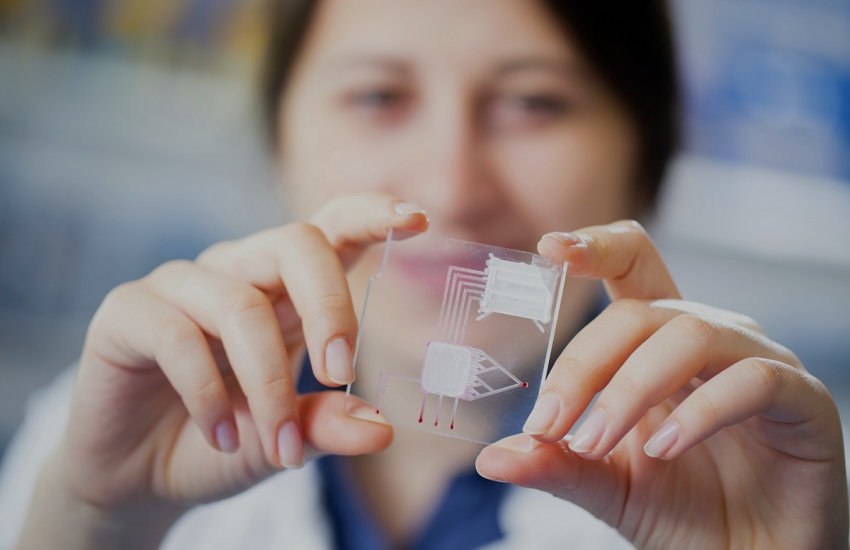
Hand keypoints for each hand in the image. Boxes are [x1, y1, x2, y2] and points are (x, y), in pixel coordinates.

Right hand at [17, 193, 427, 548]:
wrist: (138, 473)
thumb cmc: (224, 440)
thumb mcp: (287, 438)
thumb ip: (327, 427)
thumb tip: (380, 429)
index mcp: (284, 289)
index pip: (331, 228)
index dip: (372, 214)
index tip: (419, 220)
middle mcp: (236, 272)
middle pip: (296, 243)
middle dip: (330, 307)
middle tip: (340, 373)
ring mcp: (179, 286)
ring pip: (240, 305)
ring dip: (266, 386)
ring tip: (275, 446)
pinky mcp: (127, 311)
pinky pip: (178, 337)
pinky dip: (209, 396)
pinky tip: (220, 436)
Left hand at [476, 221, 848, 549]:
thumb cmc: (684, 511)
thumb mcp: (606, 484)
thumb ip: (556, 464)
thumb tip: (490, 458)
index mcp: (659, 342)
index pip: (633, 264)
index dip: (596, 246)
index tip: (549, 247)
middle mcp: (709, 337)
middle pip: (637, 312)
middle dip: (581, 366)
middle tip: (547, 425)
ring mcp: (759, 363)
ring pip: (689, 334)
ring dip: (629, 388)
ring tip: (595, 442)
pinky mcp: (802, 400)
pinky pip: (753, 379)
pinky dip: (700, 410)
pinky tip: (663, 448)